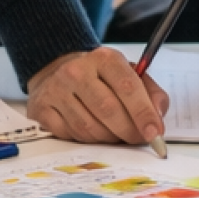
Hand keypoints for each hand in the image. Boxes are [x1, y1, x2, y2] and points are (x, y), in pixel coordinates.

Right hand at [26, 46, 171, 144]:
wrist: (57, 69)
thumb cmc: (99, 76)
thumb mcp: (128, 74)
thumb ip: (151, 93)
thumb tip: (157, 118)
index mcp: (104, 58)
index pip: (128, 87)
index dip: (143, 113)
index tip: (155, 133)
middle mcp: (77, 70)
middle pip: (108, 110)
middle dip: (128, 131)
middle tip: (138, 139)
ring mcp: (56, 89)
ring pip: (89, 128)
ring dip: (108, 137)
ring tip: (114, 133)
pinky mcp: (41, 108)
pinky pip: (70, 135)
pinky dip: (85, 139)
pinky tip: (90, 129)